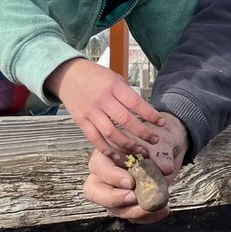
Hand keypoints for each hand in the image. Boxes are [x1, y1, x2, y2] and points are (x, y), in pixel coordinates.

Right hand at [47, 58, 164, 155]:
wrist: (68, 75)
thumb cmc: (96, 76)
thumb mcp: (114, 77)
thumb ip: (127, 94)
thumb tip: (146, 111)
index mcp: (113, 86)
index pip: (135, 103)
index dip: (150, 115)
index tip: (162, 123)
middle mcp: (102, 100)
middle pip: (125, 120)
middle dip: (142, 133)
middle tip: (155, 141)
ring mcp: (90, 112)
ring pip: (111, 133)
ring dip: (128, 144)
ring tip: (141, 151)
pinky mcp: (81, 121)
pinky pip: (95, 139)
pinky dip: (107, 150)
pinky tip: (119, 157)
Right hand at [83, 115, 188, 223]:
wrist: (170, 148)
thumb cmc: (158, 140)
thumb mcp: (162, 142)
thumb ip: (161, 154)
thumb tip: (165, 168)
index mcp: (108, 153)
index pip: (99, 167)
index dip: (112, 176)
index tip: (130, 182)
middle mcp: (106, 174)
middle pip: (95, 192)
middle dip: (113, 199)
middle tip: (133, 198)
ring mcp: (115, 191)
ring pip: (114, 208)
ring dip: (134, 211)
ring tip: (156, 207)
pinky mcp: (129, 204)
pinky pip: (132, 215)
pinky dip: (148, 216)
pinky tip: (164, 210)